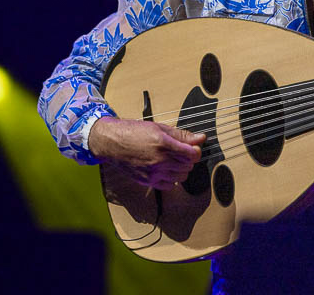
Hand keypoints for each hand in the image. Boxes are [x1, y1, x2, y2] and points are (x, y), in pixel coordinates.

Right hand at [88, 116, 205, 189]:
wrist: (112, 142)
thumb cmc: (134, 132)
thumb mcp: (160, 128)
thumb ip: (182, 135)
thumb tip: (201, 138)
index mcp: (164, 143)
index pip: (192, 154)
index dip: (195, 151)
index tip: (192, 148)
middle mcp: (159, 160)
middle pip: (188, 165)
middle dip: (188, 159)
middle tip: (180, 152)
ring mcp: (154, 172)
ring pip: (181, 177)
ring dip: (181, 169)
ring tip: (172, 160)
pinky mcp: (148, 181)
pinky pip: (170, 185)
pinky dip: (172, 179)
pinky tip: (166, 170)